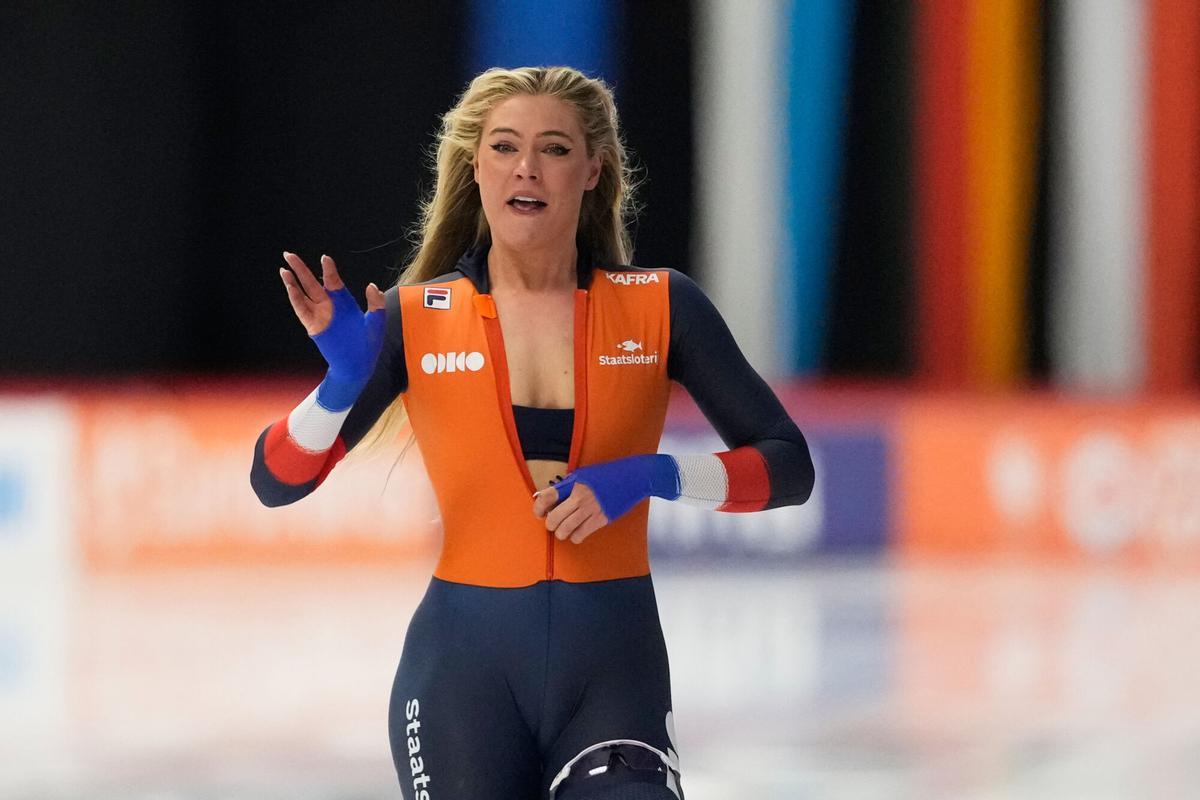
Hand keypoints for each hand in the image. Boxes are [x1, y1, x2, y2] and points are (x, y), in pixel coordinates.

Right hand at [280, 251, 386, 409]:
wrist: (358, 365)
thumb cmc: (368, 344)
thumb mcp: (376, 322)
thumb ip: (376, 303)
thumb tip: (371, 286)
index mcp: (344, 301)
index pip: (333, 280)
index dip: (328, 269)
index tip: (325, 258)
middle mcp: (329, 306)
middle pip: (311, 283)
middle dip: (300, 268)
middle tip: (288, 254)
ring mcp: (320, 315)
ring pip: (302, 294)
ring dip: (292, 282)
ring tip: (284, 269)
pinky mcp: (313, 326)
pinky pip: (302, 310)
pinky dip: (295, 298)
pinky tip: (290, 286)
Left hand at [533, 479, 609, 544]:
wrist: (629, 479)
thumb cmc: (605, 476)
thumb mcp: (582, 475)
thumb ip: (567, 486)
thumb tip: (550, 499)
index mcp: (574, 484)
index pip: (548, 497)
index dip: (538, 507)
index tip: (539, 513)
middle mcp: (580, 498)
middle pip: (554, 518)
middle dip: (550, 524)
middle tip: (553, 524)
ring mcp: (591, 510)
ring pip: (565, 530)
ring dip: (561, 533)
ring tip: (563, 530)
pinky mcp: (600, 520)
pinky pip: (580, 535)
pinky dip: (575, 537)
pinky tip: (577, 532)